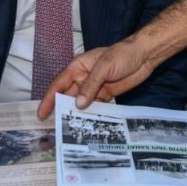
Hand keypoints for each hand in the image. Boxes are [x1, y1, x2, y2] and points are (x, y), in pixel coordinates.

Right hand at [36, 42, 156, 119]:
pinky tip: (88, 126)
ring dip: (75, 115)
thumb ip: (91, 85)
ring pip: (80, 103)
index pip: (59, 84)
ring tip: (69, 131)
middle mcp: (83, 78)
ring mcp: (94, 87)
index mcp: (78, 67)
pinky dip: (90, 115)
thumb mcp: (104, 67)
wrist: (145, 55)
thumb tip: (77, 105)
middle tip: (54, 128)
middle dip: (61, 110)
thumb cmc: (122, 54)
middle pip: (68, 96)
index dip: (49, 99)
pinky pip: (94, 107)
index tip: (41, 114)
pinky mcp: (105, 95)